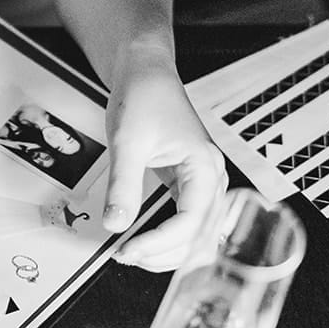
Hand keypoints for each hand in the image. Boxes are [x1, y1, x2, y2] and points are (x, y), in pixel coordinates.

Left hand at [100, 43, 225, 270]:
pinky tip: (145, 243)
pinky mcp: (191, 184)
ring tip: (133, 252)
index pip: (190, 222)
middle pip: (199, 235)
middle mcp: (212, 177)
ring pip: (197, 234)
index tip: (128, 250)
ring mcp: (204, 182)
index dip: (158, 243)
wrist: (146, 72)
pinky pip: (188, 222)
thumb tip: (116, 224)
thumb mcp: (127, 142)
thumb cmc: (144, 96)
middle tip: (125, 255)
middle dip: (163, 253)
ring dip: (168, 251)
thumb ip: (122, 185)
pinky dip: (169, 238)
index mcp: (204, 166)